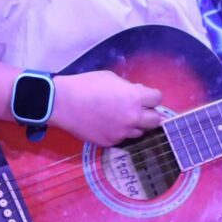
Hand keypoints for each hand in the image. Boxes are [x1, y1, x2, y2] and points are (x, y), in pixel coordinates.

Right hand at [50, 69, 164, 145]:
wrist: (63, 103)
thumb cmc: (87, 85)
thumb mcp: (111, 78)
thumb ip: (129, 88)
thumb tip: (138, 94)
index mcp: (135, 98)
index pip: (158, 99)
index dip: (151, 96)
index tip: (144, 96)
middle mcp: (132, 118)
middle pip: (155, 120)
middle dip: (149, 113)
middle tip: (138, 109)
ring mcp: (122, 133)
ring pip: (140, 132)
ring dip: (135, 125)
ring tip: (121, 117)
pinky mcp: (110, 142)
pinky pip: (123, 138)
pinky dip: (120, 132)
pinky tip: (108, 124)